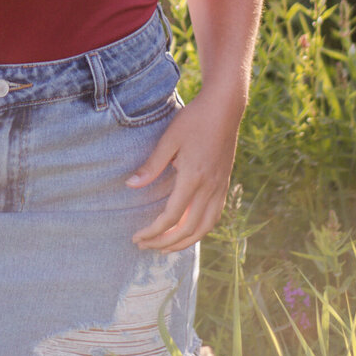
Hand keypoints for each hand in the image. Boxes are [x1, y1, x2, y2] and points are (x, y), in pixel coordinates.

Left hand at [125, 92, 243, 251]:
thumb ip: (151, 165)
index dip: (153, 232)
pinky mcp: (224, 184)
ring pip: (205, 227)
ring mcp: (219, 187)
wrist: (224, 108)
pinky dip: (200, 230)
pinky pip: (214, 216)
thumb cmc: (194, 120)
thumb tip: (131, 185)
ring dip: (185, 242)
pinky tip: (189, 230)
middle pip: (188, 229)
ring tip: (166, 247)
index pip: (171, 217)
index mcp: (193, 178)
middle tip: (146, 246)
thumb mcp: (168, 139)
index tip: (137, 237)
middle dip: (165, 243)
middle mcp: (209, 188)